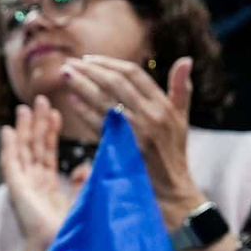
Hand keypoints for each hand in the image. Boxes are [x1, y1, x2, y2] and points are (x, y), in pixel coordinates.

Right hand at [1, 97, 77, 249]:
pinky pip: (10, 164)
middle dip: (37, 123)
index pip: (48, 153)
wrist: (60, 247)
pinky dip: (9, 147)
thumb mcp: (84, 200)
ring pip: (22, 150)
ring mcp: (23, 186)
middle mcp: (33, 184)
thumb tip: (85, 167)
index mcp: (47, 187)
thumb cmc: (72, 231)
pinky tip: (9, 130)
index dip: (51, 132)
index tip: (57, 112)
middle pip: (34, 147)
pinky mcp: (16, 190)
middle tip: (40, 99)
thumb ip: (83, 182)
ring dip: (23, 129)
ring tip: (25, 107)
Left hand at [61, 54, 200, 226]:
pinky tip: (71, 101)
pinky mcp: (123, 149)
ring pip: (104, 101)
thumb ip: (181, 89)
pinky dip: (84, 111)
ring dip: (81, 85)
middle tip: (70, 63)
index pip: (133, 74)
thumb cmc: (173, 154)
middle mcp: (152, 116)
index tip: (89, 59)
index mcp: (164, 105)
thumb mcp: (181, 120)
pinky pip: (98, 125)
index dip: (109, 64)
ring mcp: (137, 132)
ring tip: (65, 75)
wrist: (171, 192)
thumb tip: (186, 59)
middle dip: (90, 70)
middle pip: (115, 83)